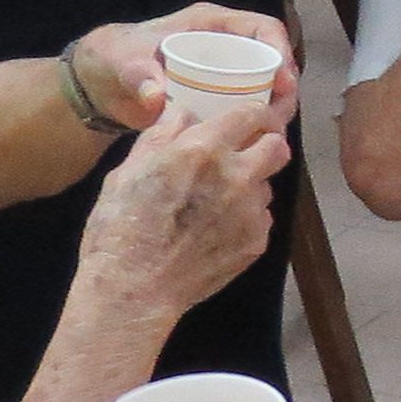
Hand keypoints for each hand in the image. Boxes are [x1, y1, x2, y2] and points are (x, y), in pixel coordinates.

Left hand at [71, 2, 295, 134]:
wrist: (98, 84)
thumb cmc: (115, 57)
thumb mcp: (124, 60)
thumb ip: (139, 74)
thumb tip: (156, 97)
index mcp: (211, 25)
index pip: (262, 29)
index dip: (280, 51)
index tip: (284, 82)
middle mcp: (225, 47)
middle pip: (272, 64)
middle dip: (283, 91)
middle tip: (278, 119)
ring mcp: (223, 75)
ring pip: (264, 90)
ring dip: (273, 112)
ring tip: (269, 137)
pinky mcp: (217, 100)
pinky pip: (246, 110)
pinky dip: (254, 126)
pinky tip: (252, 146)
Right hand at [72, 94, 285, 338]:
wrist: (135, 287)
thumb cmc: (122, 226)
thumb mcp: (128, 169)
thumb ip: (162, 135)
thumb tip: (183, 113)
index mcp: (204, 150)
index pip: (252, 114)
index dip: (256, 113)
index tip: (252, 118)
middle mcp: (237, 176)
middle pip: (279, 147)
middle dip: (267, 144)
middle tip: (246, 153)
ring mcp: (251, 212)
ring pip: (267, 184)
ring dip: (251, 184)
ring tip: (219, 200)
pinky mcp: (257, 242)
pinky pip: (261, 217)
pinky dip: (246, 217)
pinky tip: (217, 228)